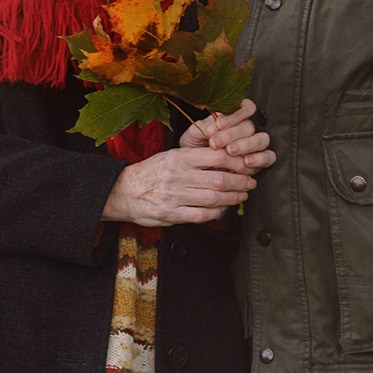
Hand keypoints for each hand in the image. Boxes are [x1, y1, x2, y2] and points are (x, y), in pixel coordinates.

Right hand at [102, 143, 256, 227]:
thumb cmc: (150, 173)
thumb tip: (223, 159)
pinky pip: (201, 216)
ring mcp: (174, 196)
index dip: (236, 161)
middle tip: (250, 182)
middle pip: (218, 179)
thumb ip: (194, 158)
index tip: (246, 164)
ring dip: (232, 198)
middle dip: (240, 182)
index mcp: (178, 157)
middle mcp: (177, 175)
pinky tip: (224, 209)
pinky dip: (217, 213)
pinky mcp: (171, 214)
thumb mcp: (170, 156)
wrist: (122, 191)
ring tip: (242, 195)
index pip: (215, 156)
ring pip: (213, 198)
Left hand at [182, 97, 274, 171]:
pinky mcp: (260, 161)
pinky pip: (268, 157)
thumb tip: (214, 126)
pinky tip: (246, 162)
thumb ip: (202, 128)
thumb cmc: (196, 148)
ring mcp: (255, 145)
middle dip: (233, 134)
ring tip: (230, 151)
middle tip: (216, 143)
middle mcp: (246, 130)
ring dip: (246, 145)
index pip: (246, 107)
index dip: (234, 116)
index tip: (218, 125)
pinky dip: (259, 158)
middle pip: (250, 126)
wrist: (195, 169)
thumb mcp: (193, 135)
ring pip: (262, 139)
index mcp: (234, 118)